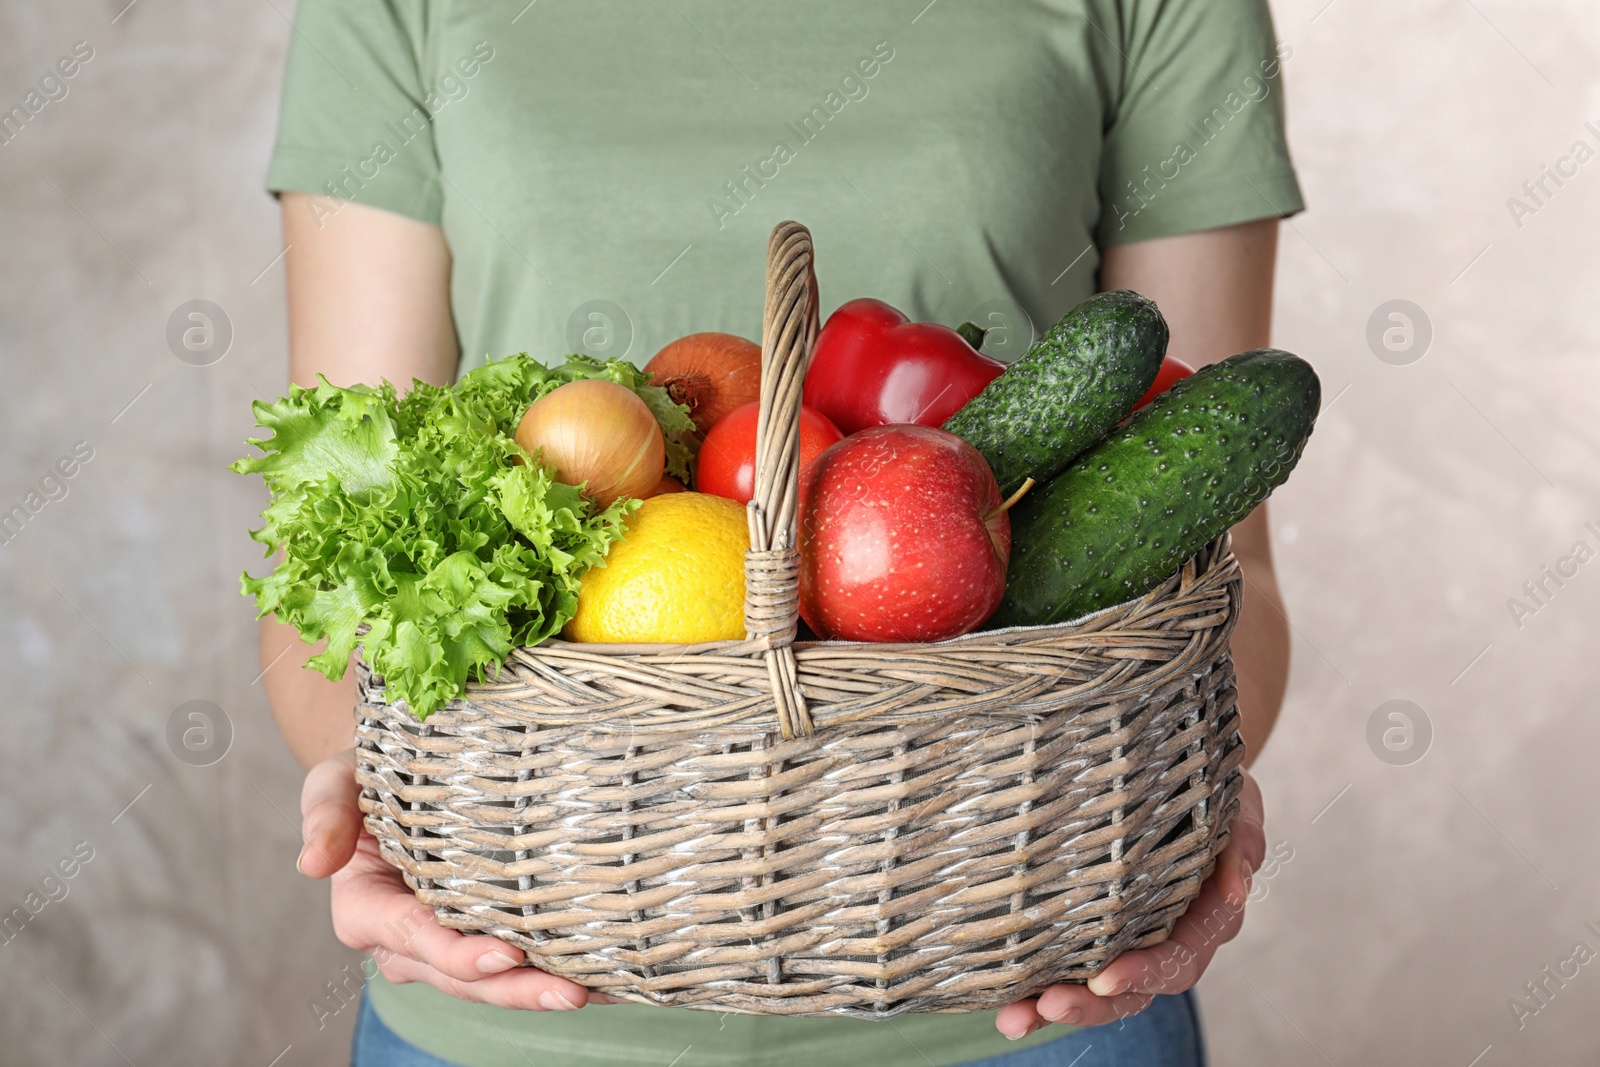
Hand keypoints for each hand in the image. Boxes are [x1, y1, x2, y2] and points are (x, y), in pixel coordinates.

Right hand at [297, 748, 609, 1010]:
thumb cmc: (368, 775)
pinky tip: (610, 979)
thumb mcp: (334, 782)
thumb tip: (312, 863)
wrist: (401, 774)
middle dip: (515, 988)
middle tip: (571, 991)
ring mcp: (447, 942)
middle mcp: (408, 941)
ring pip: (493, 980)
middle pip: (463, 974)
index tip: (506, 953)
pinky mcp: (483, 932)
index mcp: (367, 910)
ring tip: (598, 992)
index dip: (459, 951)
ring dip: (542, 989)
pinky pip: (518, 961)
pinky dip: (560, 970)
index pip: (415, 938)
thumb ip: (327, 814)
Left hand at [995, 769, 1265, 1038]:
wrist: (1176, 775)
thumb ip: (1240, 841)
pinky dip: (1035, 984)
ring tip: (1014, 1019)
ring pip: (1096, 987)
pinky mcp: (1091, 927)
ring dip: (1055, 1006)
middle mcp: (1165, 937)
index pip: (1178, 959)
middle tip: (1049, 1005)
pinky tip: (1004, 1001)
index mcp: (1203, 917)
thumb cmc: (1207, 792)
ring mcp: (1126, 938)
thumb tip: (1235, 887)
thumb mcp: (1234, 805)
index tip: (1105, 978)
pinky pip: (1068, 964)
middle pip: (1133, 989)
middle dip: (1091, 1004)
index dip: (1144, 973)